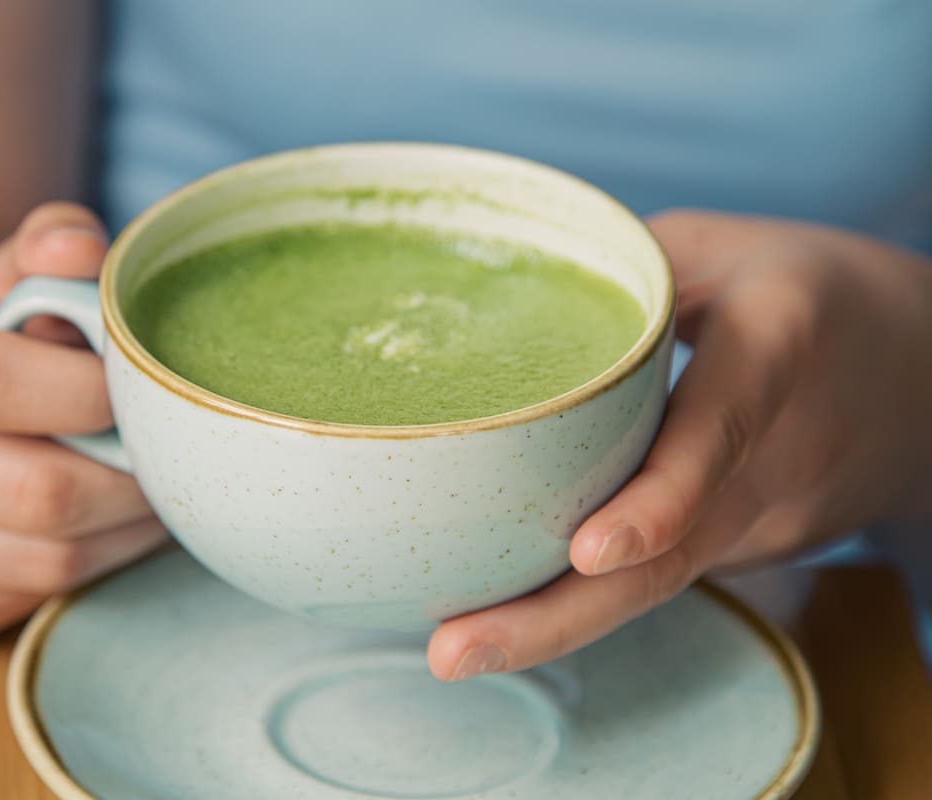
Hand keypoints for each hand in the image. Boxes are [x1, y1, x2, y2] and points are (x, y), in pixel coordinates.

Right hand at [0, 204, 166, 641]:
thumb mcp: (16, 271)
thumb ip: (54, 247)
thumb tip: (80, 249)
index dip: (87, 395)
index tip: (140, 392)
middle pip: (28, 491)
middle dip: (127, 479)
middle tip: (173, 461)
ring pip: (40, 563)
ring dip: (122, 533)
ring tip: (156, 494)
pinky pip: (18, 606)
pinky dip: (84, 575)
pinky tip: (104, 532)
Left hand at [427, 210, 931, 679]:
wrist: (927, 376)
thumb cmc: (806, 290)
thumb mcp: (723, 247)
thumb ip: (623, 271)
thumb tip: (502, 295)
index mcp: (780, 341)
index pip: (723, 428)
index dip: (664, 495)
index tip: (590, 550)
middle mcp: (780, 451)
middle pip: (675, 554)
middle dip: (560, 615)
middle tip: (454, 650)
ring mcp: (771, 517)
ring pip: (661, 586)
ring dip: (554, 629)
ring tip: (455, 651)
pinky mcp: (749, 550)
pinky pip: (660, 576)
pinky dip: (581, 602)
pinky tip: (502, 617)